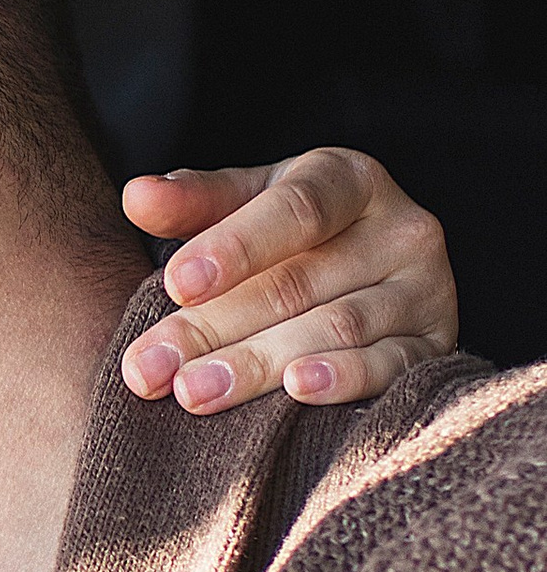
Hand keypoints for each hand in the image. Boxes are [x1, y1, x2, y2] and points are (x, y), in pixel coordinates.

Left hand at [118, 150, 456, 411]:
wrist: (369, 269)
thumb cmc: (290, 234)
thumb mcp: (247, 203)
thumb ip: (195, 201)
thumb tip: (137, 196)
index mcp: (349, 179)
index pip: (294, 210)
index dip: (235, 246)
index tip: (175, 283)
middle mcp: (400, 228)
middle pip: (298, 281)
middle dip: (213, 327)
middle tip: (148, 368)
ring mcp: (426, 289)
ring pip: (335, 328)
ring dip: (258, 364)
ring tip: (193, 392)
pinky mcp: (436, 345)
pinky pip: (391, 367)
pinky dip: (344, 380)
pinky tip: (296, 392)